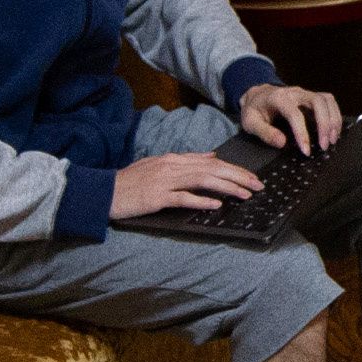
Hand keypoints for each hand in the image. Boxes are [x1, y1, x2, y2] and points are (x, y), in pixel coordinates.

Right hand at [114, 148, 265, 216]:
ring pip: (202, 180)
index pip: (210, 162)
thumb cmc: (131, 182)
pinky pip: (182, 198)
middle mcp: (171, 166)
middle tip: (257, 185)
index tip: (251, 177)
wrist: (104, 191)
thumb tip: (211, 157)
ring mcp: (164, 181)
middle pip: (212, 169)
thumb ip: (186, 160)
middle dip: (238, 177)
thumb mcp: (159, 164)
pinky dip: (201, 200)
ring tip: (245, 194)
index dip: (234, 169)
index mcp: (173, 159)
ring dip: (226, 187)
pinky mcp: (156, 197)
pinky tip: (216, 205)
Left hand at [238, 82, 341, 154]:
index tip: (306, 150)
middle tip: (324, 146)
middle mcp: (294, 92)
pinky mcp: (311, 96)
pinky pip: (329, 101)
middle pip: (317, 102)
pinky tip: (334, 130)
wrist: (257, 95)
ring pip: (326, 100)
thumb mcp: (250, 122)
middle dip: (324, 125)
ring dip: (333, 120)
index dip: (302, 133)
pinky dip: (335, 115)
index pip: (295, 114)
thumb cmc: (254, 110)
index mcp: (278, 98)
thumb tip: (282, 143)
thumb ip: (264, 132)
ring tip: (332, 140)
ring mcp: (305, 93)